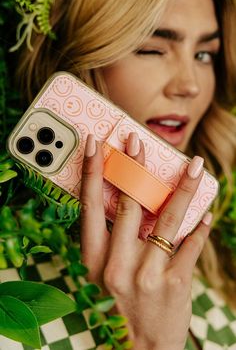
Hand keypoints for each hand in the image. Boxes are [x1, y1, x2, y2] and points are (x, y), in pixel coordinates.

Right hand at [80, 133, 211, 349]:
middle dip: (133, 167)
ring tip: (194, 164)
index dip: (91, 172)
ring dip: (183, 187)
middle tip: (137, 140)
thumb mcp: (104, 274)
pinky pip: (191, 245)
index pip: (90, 206)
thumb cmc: (119, 306)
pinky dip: (201, 226)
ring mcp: (148, 273)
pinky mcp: (175, 283)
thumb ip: (111, 240)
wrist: (141, 349)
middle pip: (128, 203)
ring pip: (167, 218)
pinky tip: (207, 211)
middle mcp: (118, 264)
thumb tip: (125, 200)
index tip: (94, 146)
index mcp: (95, 259)